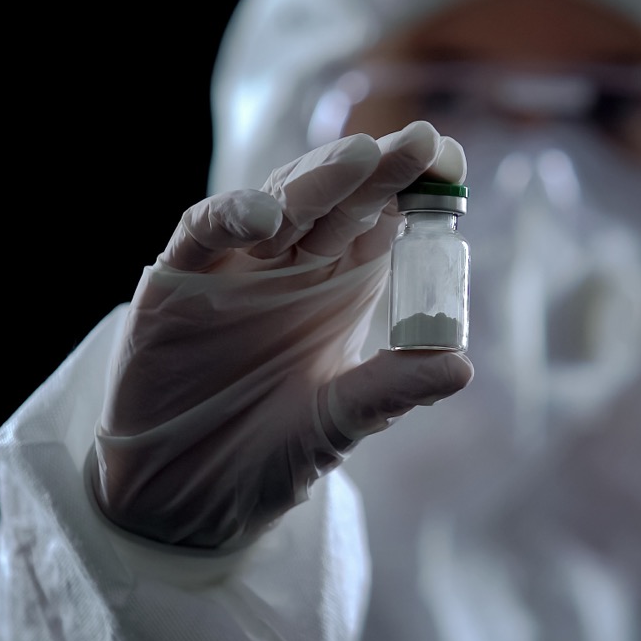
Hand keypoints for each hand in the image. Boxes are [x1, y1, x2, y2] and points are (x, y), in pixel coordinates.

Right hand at [91, 121, 471, 548]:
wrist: (183, 497)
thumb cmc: (269, 450)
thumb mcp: (338, 423)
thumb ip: (389, 390)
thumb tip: (461, 367)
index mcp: (343, 282)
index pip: (384, 216)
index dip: (415, 186)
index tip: (451, 165)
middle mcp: (294, 262)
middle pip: (341, 200)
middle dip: (379, 169)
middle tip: (420, 143)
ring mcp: (237, 265)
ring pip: (280, 202)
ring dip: (317, 180)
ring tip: (359, 159)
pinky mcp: (179, 280)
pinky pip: (204, 231)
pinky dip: (233, 216)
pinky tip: (266, 216)